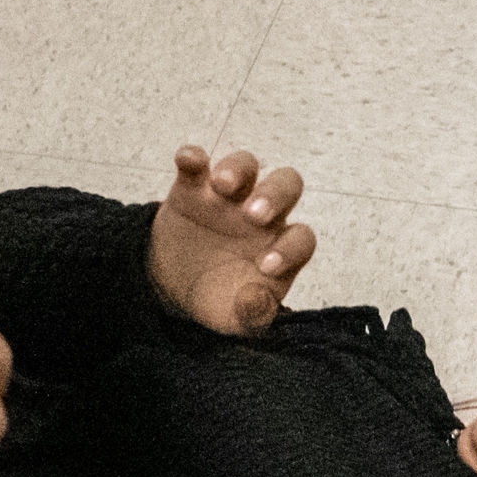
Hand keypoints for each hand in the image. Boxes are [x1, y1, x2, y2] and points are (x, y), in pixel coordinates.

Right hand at [146, 145, 316, 335]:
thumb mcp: (236, 319)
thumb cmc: (219, 299)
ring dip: (237, 168)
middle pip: (285, 186)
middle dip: (274, 195)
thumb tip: (256, 302)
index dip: (290, 249)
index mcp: (281, 247)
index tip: (266, 267)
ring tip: (222, 185)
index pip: (301, 238)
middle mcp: (261, 215)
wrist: (175, 287)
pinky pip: (196, 165)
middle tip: (253, 215)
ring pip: (245, 165)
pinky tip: (188, 160)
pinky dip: (193, 157)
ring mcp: (227, 198)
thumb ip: (252, 316)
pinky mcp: (192, 189)